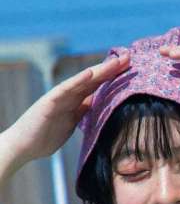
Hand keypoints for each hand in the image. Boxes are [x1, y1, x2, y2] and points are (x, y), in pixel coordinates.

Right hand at [7, 52, 129, 163]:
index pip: (98, 85)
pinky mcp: (50, 102)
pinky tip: (90, 73)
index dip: (114, 76)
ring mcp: (59, 97)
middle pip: (94, 79)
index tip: (131, 67)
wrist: (24, 146)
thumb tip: (99, 105)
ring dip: (100, 70)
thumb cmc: (46, 136)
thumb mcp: (72, 123)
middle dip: (111, 68)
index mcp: (76, 101)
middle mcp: (69, 95)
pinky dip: (77, 80)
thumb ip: (84, 112)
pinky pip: (66, 90)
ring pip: (83, 80)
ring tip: (116, 62)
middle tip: (129, 57)